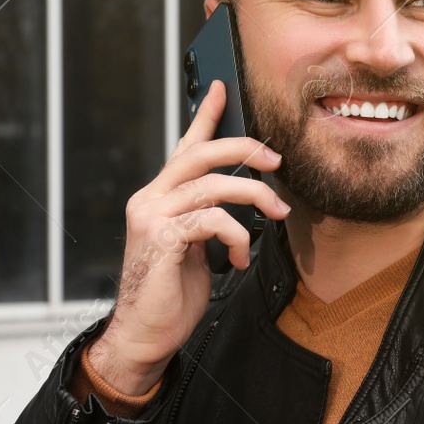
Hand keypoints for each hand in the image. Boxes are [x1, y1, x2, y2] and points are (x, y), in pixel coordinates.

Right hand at [87, 80, 287, 394]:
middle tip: (275, 158)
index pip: (183, 146)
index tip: (221, 88)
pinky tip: (239, 258)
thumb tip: (241, 203)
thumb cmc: (171, 295)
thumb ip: (207, 219)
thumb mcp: (195, 248)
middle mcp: (150, 199)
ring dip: (256, 196)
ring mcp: (152, 217)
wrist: (145, 334)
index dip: (204, 116)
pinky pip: (212, 219)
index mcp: (159, 197)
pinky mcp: (162, 239)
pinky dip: (237, 235)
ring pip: (213, 184)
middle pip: (200, 154)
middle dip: (244, 148)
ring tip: (278, 212)